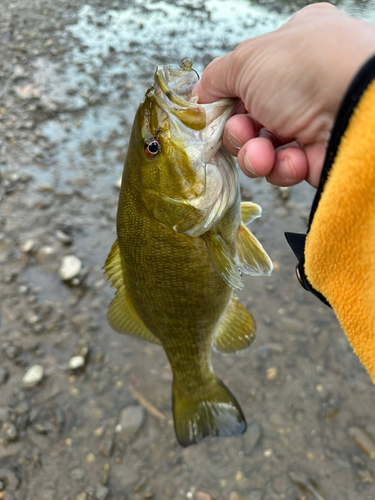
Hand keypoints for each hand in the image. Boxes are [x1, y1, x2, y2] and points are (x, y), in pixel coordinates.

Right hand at [193, 3, 374, 186]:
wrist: (354, 110)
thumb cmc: (306, 71)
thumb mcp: (247, 60)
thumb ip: (216, 77)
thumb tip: (198, 96)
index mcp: (289, 50)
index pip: (244, 80)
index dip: (225, 102)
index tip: (210, 116)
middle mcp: (301, 85)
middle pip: (248, 118)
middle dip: (239, 133)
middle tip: (244, 133)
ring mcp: (310, 121)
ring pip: (262, 147)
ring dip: (255, 155)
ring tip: (264, 154)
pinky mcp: (317, 155)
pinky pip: (283, 167)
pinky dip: (282, 167)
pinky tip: (292, 160)